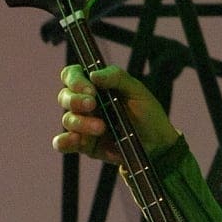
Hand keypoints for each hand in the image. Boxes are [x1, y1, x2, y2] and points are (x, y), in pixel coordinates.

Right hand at [53, 64, 178, 165]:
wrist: (157, 143)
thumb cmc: (146, 112)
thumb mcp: (136, 90)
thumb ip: (116, 77)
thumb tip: (93, 75)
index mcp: (93, 86)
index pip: (72, 75)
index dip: (75, 79)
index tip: (90, 89)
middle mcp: (84, 104)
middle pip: (65, 97)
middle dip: (76, 100)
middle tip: (93, 105)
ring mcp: (83, 124)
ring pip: (68, 119)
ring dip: (81, 122)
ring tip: (102, 128)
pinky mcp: (85, 145)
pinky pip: (64, 143)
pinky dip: (64, 142)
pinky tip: (75, 140)